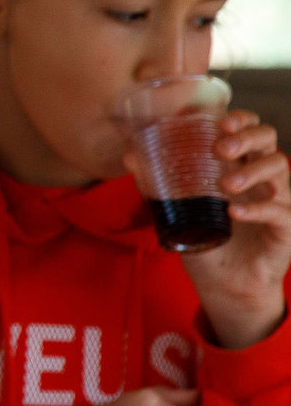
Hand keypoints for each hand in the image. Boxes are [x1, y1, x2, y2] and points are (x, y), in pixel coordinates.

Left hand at [158, 110, 290, 349]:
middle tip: (221, 148)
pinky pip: (279, 211)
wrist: (225, 285)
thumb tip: (130, 156)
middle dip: (247, 138)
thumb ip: (159, 183)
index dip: (242, 120)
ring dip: (252, 171)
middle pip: (269, 141)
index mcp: (242, 167)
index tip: (220, 122)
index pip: (251, 131)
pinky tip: (234, 211)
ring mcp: (279, 201)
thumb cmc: (206, 241)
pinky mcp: (286, 228)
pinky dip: (257, 208)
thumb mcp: (178, 209)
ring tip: (225, 185)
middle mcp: (264, 179)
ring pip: (280, 169)